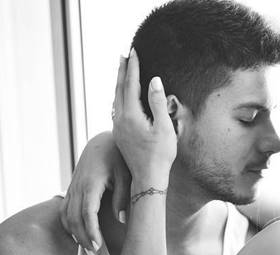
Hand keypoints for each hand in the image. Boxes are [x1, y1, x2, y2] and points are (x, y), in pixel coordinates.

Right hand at [59, 132, 131, 254]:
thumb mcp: (126, 173)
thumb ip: (123, 196)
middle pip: (74, 218)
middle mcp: (78, 187)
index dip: (91, 231)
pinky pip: (64, 210)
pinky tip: (78, 237)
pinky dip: (68, 225)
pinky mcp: (71, 189)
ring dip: (75, 235)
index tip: (97, 246)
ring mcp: (72, 187)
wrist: (102, 141)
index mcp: (91, 183)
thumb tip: (121, 220)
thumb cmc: (118, 156)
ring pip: (66, 216)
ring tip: (89, 251)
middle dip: (83, 239)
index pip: (87, 213)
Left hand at [112, 48, 175, 185]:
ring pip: (116, 98)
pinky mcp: (119, 134)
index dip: (133, 67)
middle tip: (124, 56)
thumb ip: (158, 102)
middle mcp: (120, 119)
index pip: (131, 84)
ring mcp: (118, 127)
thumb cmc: (160, 155)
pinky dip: (119, 96)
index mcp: (131, 115)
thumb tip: (154, 80)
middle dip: (122, 71)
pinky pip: (116, 108)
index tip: (134, 52)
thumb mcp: (164, 127)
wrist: (148, 178)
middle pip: (119, 89)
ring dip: (120, 83)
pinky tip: (122, 96)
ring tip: (122, 72)